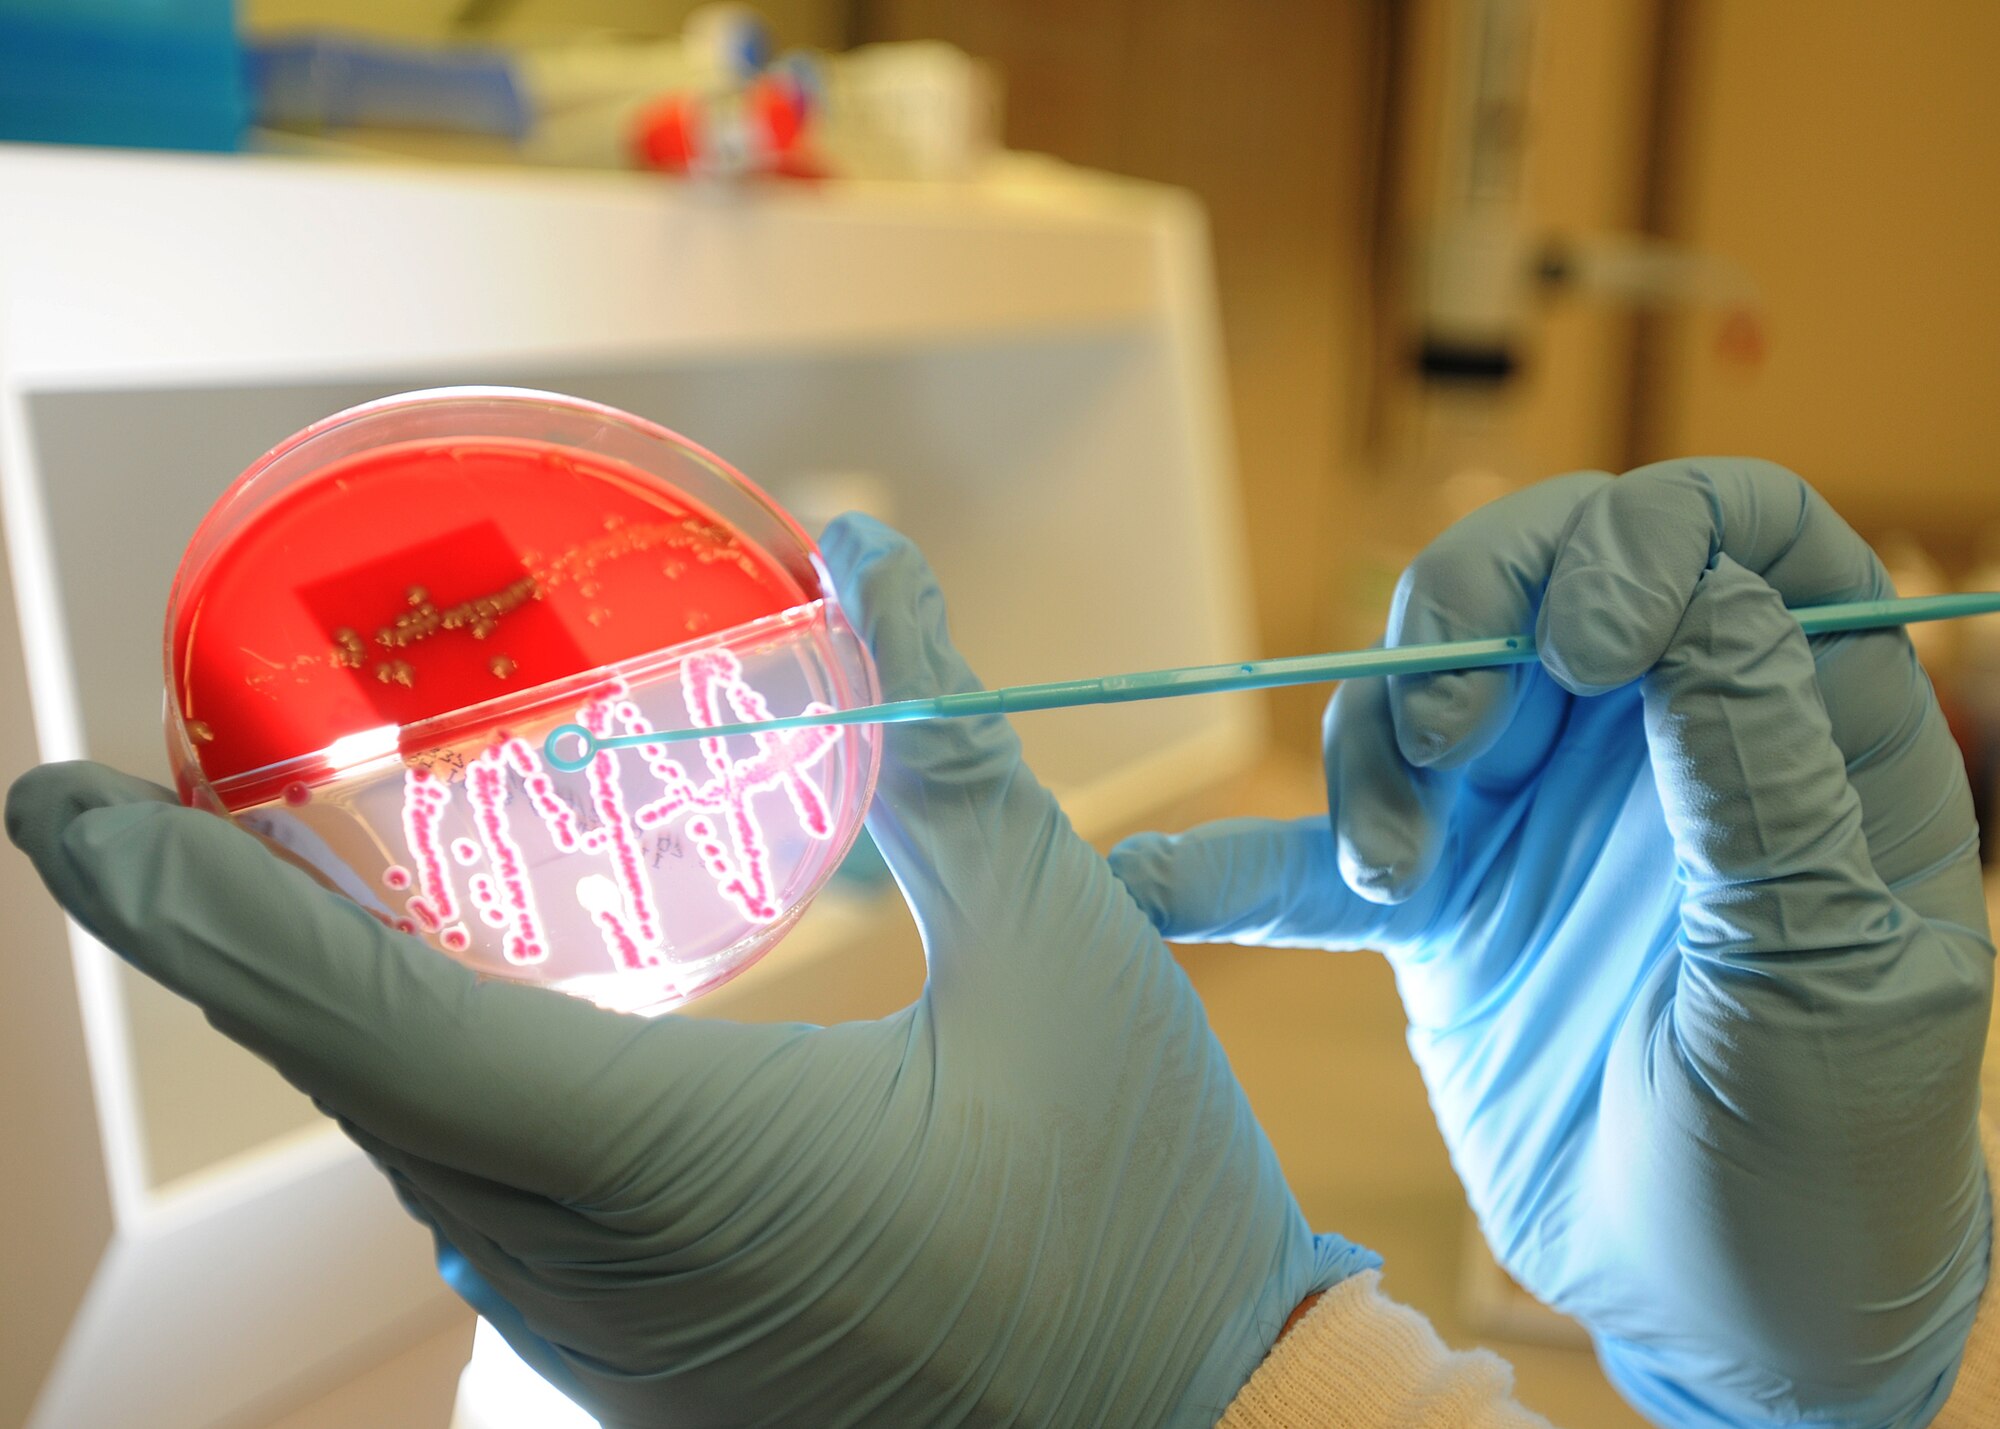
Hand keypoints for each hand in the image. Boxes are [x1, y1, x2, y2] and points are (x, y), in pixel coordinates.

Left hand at [8, 516, 1371, 1428]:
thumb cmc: (1141, 1206)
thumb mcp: (1059, 949)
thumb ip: (940, 748)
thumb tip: (876, 558)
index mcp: (666, 1152)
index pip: (358, 1011)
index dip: (181, 902)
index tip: (51, 799)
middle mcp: (586, 1265)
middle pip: (353, 1076)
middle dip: (242, 932)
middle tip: (185, 794)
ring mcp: (604, 1344)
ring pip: (416, 1151)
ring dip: (345, 1014)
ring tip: (304, 882)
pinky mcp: (643, 1375)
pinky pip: (492, 1215)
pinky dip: (441, 1095)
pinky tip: (469, 1025)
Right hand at [1111, 461, 1993, 1427]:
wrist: (1716, 1318)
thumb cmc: (1826, 1165)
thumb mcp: (1828, 975)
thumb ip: (1762, 775)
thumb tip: (1695, 596)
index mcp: (1805, 728)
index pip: (1736, 536)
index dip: (1652, 537)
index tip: (1590, 649)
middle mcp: (1662, 744)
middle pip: (1547, 576)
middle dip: (1469, 626)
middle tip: (1447, 749)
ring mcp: (1538, 819)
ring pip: (1420, 693)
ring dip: (1375, 762)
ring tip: (1397, 880)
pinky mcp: (1440, 905)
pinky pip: (1315, 855)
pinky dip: (1231, 865)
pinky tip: (1155, 884)